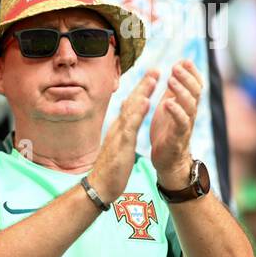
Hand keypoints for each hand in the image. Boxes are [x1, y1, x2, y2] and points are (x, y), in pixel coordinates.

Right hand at [86, 69, 158, 203]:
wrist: (100, 186)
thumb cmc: (110, 169)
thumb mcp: (118, 147)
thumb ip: (122, 132)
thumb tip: (126, 122)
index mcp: (120, 128)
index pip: (131, 105)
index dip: (142, 90)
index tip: (152, 77)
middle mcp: (118, 127)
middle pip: (131, 101)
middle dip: (144, 85)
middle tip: (155, 69)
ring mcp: (119, 135)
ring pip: (131, 109)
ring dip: (142, 92)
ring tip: (153, 77)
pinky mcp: (121, 144)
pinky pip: (131, 126)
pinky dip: (138, 112)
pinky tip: (146, 102)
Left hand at [150, 60, 201, 189]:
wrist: (168, 159)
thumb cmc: (167, 131)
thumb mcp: (169, 106)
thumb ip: (173, 90)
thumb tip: (177, 68)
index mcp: (187, 105)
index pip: (195, 85)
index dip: (191, 72)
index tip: (184, 60)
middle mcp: (190, 113)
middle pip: (195, 92)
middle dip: (187, 78)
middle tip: (177, 67)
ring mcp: (186, 125)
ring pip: (190, 105)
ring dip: (181, 91)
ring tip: (171, 80)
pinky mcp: (178, 137)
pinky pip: (181, 123)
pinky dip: (175, 112)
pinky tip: (167, 103)